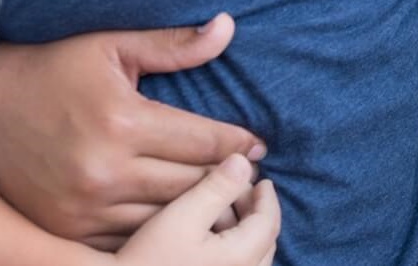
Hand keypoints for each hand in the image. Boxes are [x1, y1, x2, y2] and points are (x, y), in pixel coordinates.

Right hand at [0, 13, 266, 249]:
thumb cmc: (55, 68)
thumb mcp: (113, 46)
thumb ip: (174, 45)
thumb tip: (228, 27)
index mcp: (123, 121)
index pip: (201, 142)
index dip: (237, 145)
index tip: (259, 146)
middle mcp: (105, 170)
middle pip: (190, 185)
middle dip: (226, 180)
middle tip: (251, 176)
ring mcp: (83, 207)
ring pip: (164, 218)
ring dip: (198, 211)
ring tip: (225, 201)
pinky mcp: (66, 229)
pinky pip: (128, 239)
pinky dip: (158, 231)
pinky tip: (179, 222)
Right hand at [116, 155, 279, 265]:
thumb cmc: (148, 257)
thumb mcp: (183, 215)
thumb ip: (217, 187)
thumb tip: (245, 162)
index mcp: (242, 259)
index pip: (269, 222)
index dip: (266, 197)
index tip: (259, 178)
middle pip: (264, 240)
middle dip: (254, 212)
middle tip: (238, 190)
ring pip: (251, 256)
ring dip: (242, 230)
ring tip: (221, 210)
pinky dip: (232, 249)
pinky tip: (209, 236)